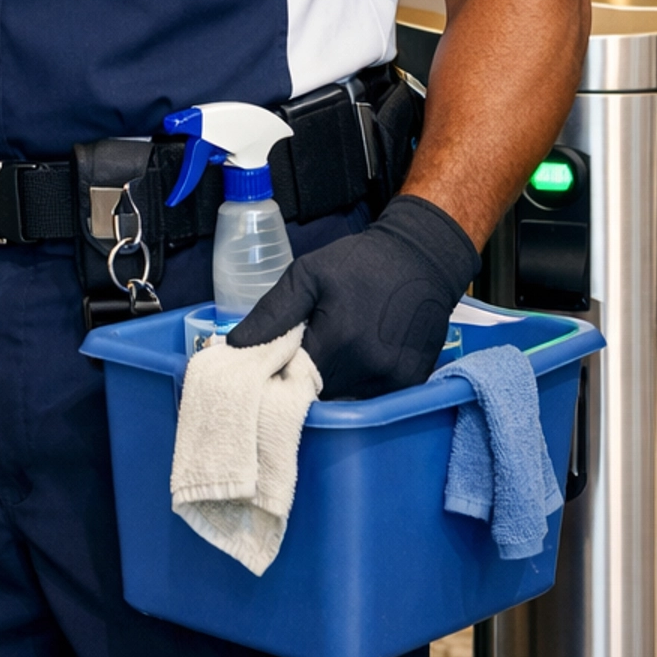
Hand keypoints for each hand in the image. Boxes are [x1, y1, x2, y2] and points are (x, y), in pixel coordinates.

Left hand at [225, 195, 480, 398]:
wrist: (422, 256)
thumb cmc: (360, 262)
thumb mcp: (308, 273)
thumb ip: (272, 312)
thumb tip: (234, 345)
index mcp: (338, 340)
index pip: (292, 382)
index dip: (279, 377)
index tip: (271, 368)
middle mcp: (368, 368)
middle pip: (320, 396)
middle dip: (305, 383)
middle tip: (299, 360)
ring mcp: (394, 380)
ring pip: (347, 400)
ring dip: (333, 386)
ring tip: (331, 357)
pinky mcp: (411, 382)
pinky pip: (374, 397)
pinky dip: (360, 385)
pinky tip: (357, 358)